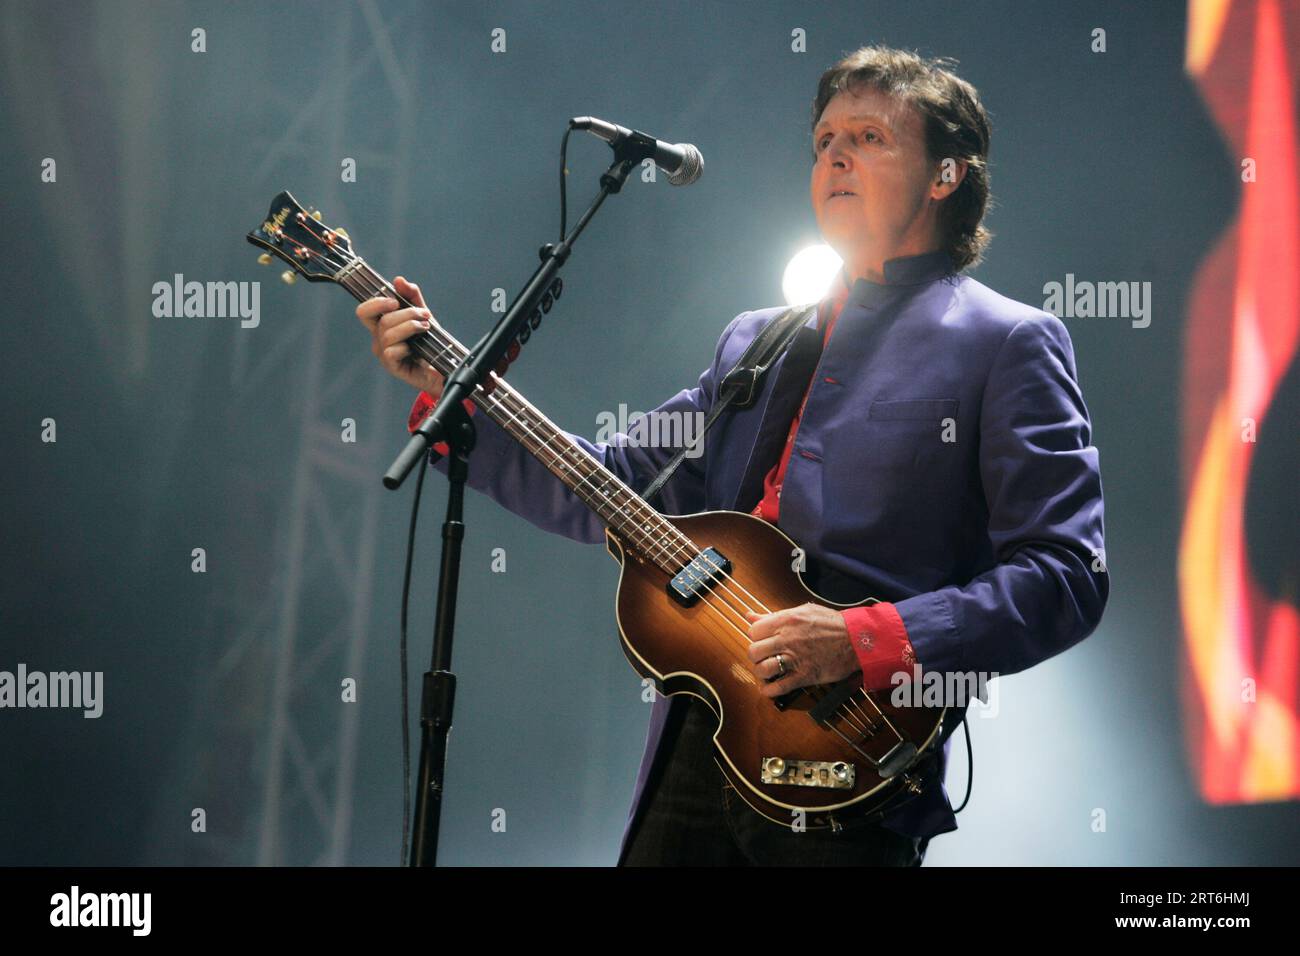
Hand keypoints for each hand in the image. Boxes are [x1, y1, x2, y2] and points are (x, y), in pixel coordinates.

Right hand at [354, 275, 445, 396]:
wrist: (443, 366)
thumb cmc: (430, 341)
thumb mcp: (422, 313)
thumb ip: (412, 296)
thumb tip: (398, 280)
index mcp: (382, 325)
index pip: (365, 311)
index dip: (375, 303)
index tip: (395, 301)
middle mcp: (379, 339)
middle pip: (382, 320)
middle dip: (407, 313)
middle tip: (425, 315)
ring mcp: (384, 354)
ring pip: (387, 334)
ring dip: (410, 327)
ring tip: (425, 328)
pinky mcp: (392, 367)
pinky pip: (391, 352)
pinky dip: (406, 347)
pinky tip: (417, 349)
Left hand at [745, 603, 858, 697]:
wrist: (857, 639)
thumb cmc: (832, 623)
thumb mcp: (802, 611)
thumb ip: (773, 616)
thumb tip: (750, 616)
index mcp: (786, 620)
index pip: (754, 631)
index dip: (756, 637)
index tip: (762, 641)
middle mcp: (787, 639)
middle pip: (754, 651)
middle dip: (756, 656)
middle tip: (764, 657)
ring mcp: (796, 658)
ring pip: (763, 669)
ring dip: (761, 673)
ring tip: (767, 672)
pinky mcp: (805, 676)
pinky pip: (779, 687)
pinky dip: (769, 691)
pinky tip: (768, 689)